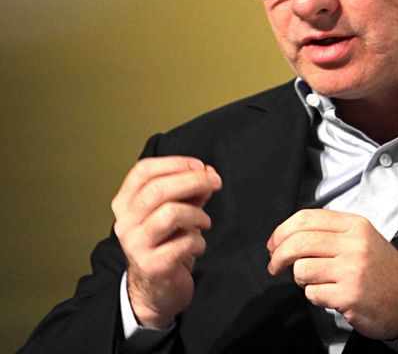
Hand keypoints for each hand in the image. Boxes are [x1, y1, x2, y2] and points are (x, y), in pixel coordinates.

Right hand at [111, 156, 221, 327]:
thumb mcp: (178, 211)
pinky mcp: (153, 266)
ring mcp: (136, 245)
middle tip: (216, 182)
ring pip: (171, 213)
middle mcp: (125, 223)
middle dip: (193, 180)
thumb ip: (191, 191)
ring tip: (205, 222)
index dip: (175, 163)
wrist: (155, 290)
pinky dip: (199, 241)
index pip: (143, 171)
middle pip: (157, 189)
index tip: (200, 165)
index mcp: (126, 204)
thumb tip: (209, 173)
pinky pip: (184, 242)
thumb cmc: (167, 244)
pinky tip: (197, 246)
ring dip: (197, 214)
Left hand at [267, 209, 397, 339]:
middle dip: (278, 255)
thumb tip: (289, 235)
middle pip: (298, 242)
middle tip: (274, 265)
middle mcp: (353, 243)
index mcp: (354, 225)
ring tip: (315, 281)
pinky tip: (330, 294)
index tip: (273, 243)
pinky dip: (315, 296)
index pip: (306, 218)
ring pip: (302, 269)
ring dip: (301, 279)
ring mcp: (352, 269)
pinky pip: (313, 293)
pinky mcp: (349, 295)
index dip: (282, 231)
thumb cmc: (382, 269)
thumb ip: (331, 232)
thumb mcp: (362, 237)